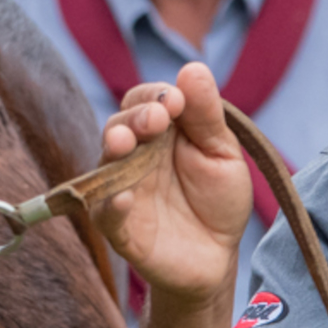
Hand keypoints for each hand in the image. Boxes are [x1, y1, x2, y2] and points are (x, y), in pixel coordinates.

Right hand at [95, 62, 250, 310]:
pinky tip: (123, 196)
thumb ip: (207, 115)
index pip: (145, 100)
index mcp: (159, 132)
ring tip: (125, 143)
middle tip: (156, 120)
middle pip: (120, 126)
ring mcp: (121, 190)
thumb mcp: (222, 153)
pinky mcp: (119, 229)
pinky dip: (110, 204)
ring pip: (105, 164)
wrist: (217, 258)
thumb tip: (193, 68)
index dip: (156, 95)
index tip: (177, 100)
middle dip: (135, 119)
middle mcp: (133, 157)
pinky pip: (104, 214)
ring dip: (114, 150)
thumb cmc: (217, 200)